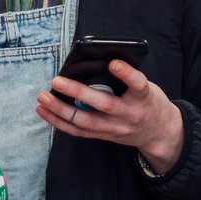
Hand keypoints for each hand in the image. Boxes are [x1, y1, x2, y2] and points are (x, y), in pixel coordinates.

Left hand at [37, 60, 184, 174]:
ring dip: (60, 110)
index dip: (127, 74)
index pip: (137, 84)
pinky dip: (59, 122)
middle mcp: (130, 114)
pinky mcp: (104, 136)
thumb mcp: (145, 88)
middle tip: (57, 81)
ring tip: (42, 98)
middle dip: (77, 93)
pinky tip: (45, 111)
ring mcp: (115, 128)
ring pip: (85, 121)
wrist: (158, 132)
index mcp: (144, 98)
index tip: (114, 63)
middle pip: (103, 104)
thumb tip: (94, 63)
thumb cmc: (147, 101)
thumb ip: (125, 79)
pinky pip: (79, 131)